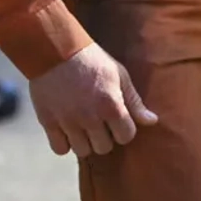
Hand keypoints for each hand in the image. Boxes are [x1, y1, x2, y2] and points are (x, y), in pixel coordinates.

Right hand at [28, 42, 158, 157]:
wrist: (55, 49)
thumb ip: (134, 101)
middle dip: (104, 137)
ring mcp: (68, 122)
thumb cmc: (92, 60)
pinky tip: (67, 129)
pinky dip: (64, 143)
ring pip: (82, 151)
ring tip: (82, 125)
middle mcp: (90, 118)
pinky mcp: (48, 123)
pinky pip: (60, 150)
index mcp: (111, 106)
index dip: (123, 129)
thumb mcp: (119, 75)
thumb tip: (152, 121)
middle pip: (104, 148)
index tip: (116, 120)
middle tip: (98, 122)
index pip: (126, 136)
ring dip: (84, 141)